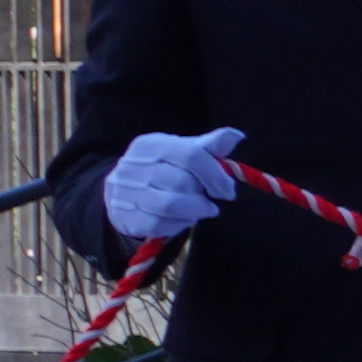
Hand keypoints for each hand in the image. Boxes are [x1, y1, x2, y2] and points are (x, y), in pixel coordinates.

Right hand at [101, 127, 243, 239]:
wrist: (124, 193)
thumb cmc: (163, 170)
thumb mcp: (183, 152)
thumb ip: (210, 146)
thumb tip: (237, 136)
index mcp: (149, 145)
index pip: (190, 155)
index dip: (215, 174)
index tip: (227, 189)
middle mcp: (131, 167)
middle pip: (182, 182)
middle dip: (204, 194)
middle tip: (210, 199)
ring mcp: (124, 193)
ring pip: (171, 205)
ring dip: (195, 211)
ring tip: (202, 209)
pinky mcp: (125, 218)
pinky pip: (160, 225)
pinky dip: (180, 224)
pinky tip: (184, 219)